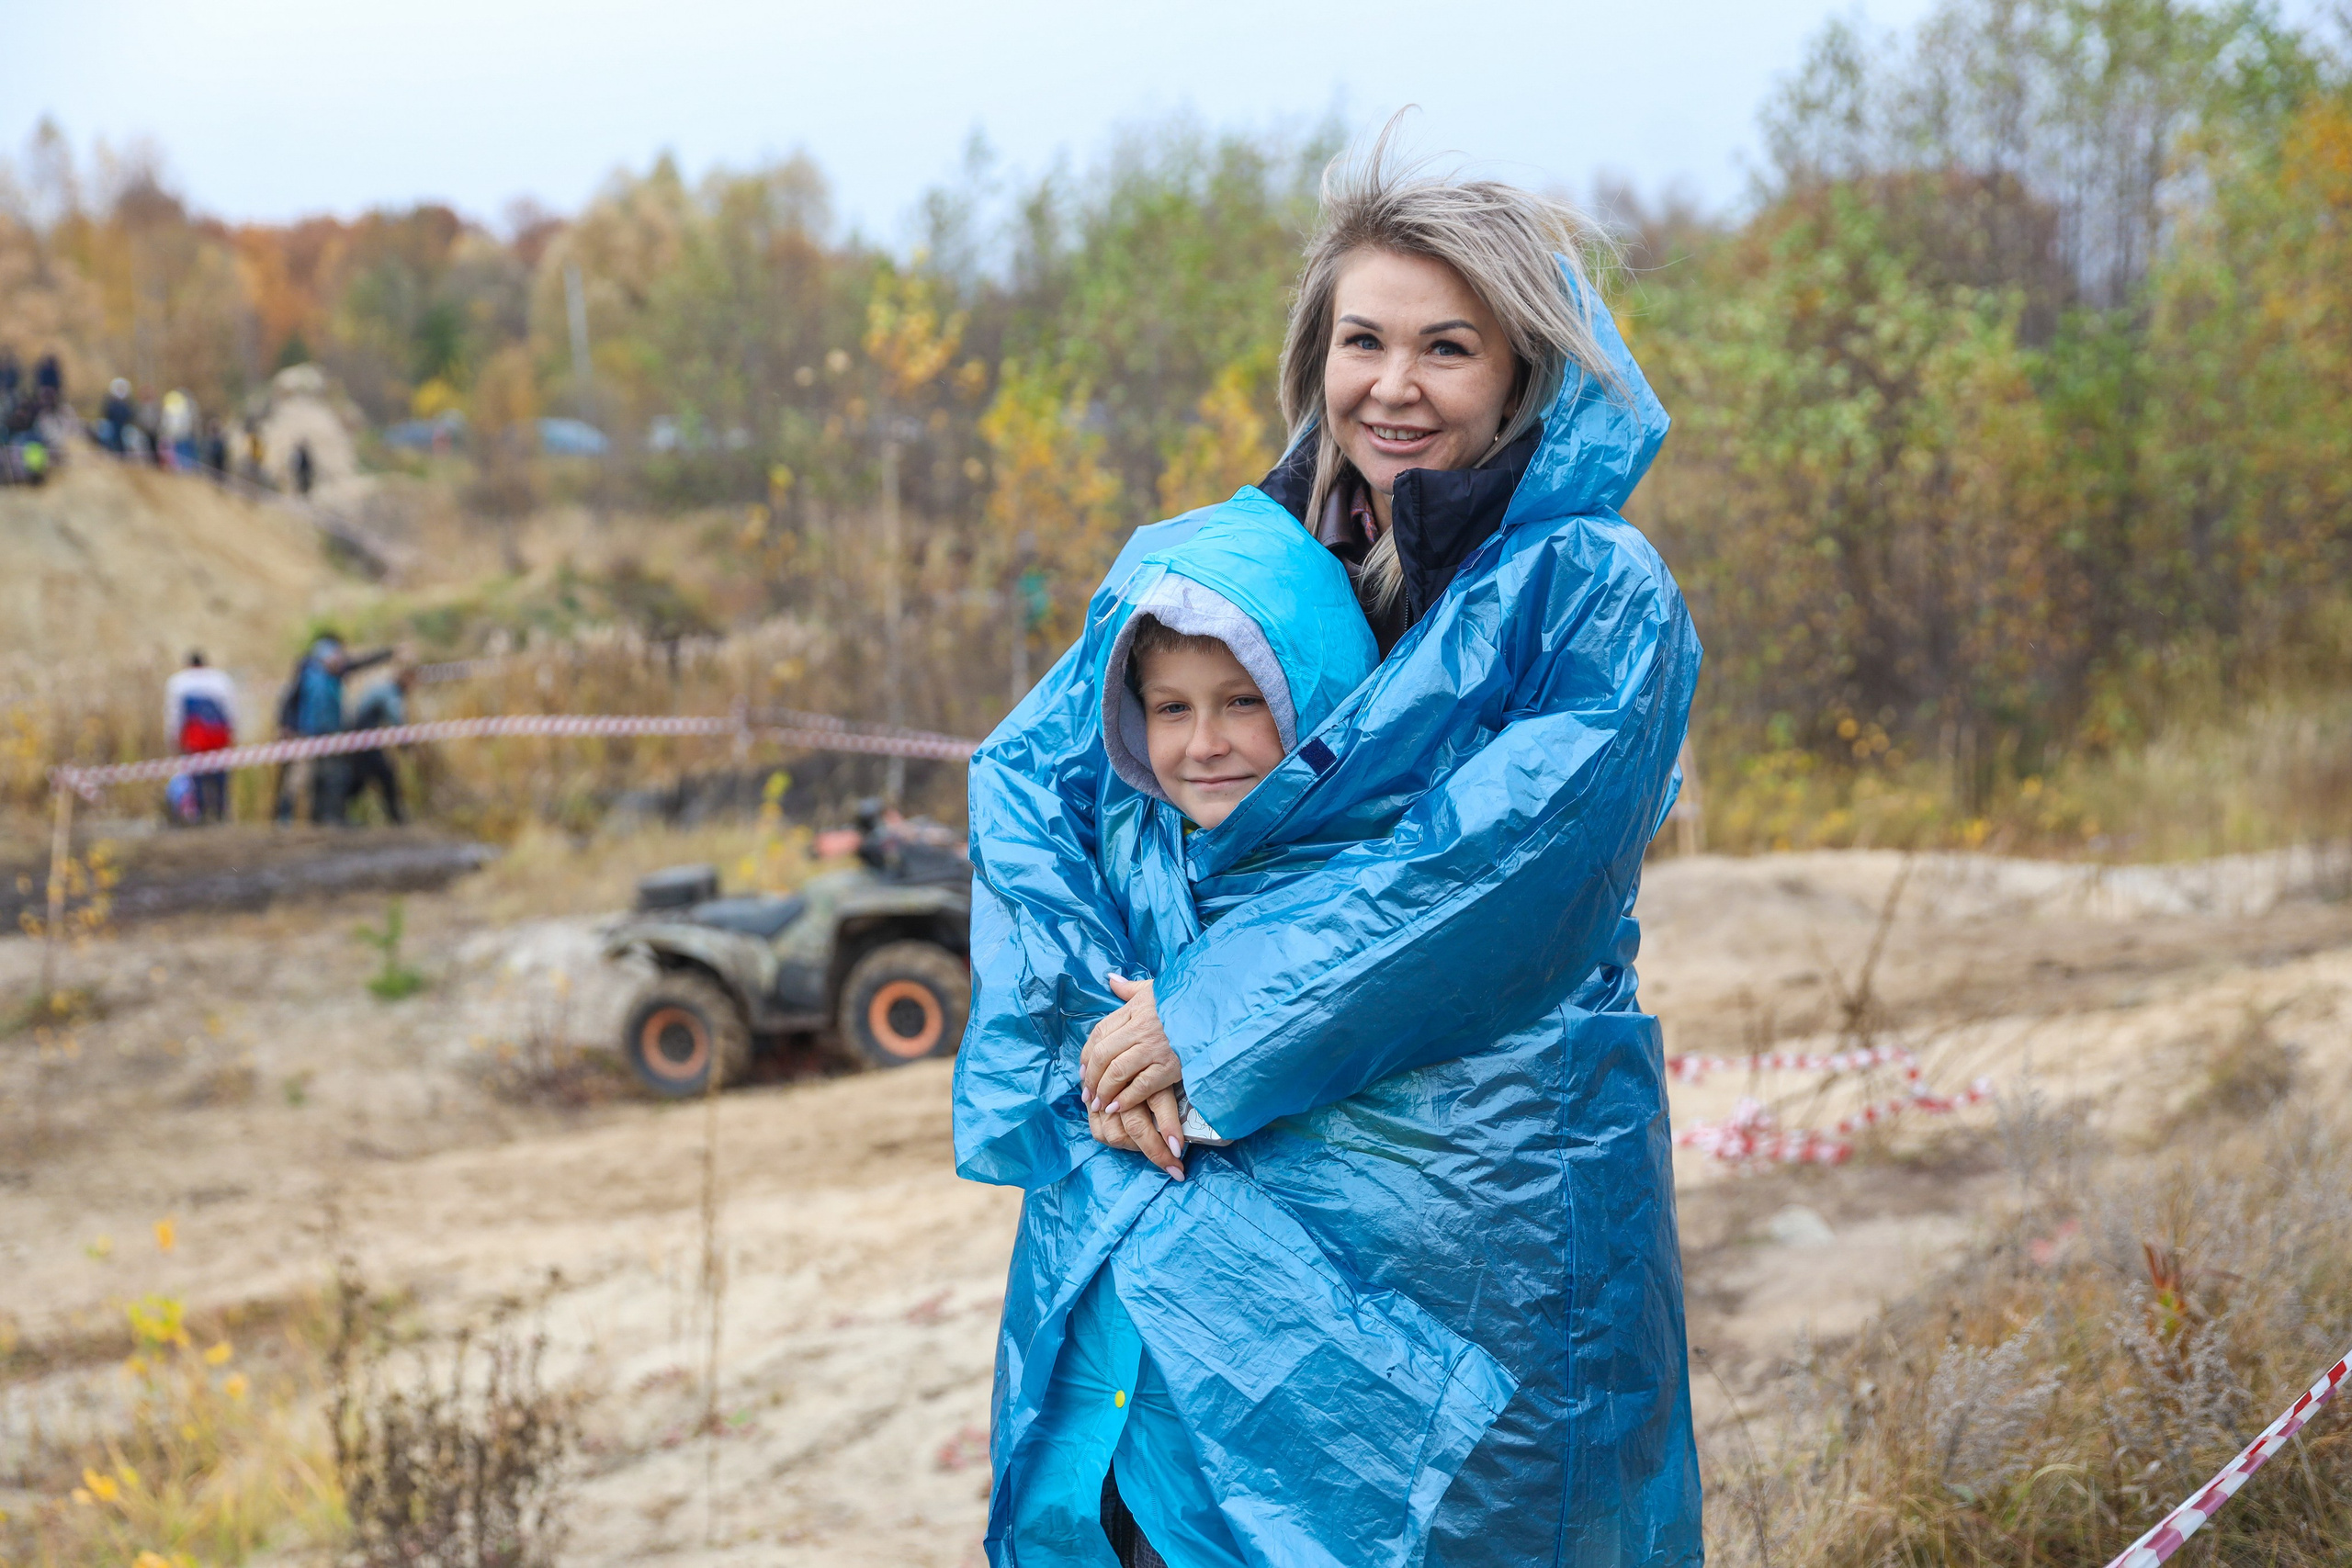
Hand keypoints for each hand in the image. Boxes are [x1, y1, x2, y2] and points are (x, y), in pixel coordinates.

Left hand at [1082, 974, 1186, 1178]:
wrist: (1217, 1013)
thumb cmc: (1186, 1001)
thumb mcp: (1157, 988)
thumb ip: (1131, 988)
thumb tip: (1111, 979)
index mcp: (1136, 1008)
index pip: (1100, 1032)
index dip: (1086, 1054)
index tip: (1082, 1071)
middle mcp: (1141, 1028)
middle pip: (1104, 1054)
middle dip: (1091, 1077)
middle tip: (1087, 1094)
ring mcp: (1155, 1048)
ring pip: (1118, 1071)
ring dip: (1104, 1091)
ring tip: (1099, 1104)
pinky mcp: (1170, 1066)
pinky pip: (1141, 1086)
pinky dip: (1126, 1099)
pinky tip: (1118, 1108)